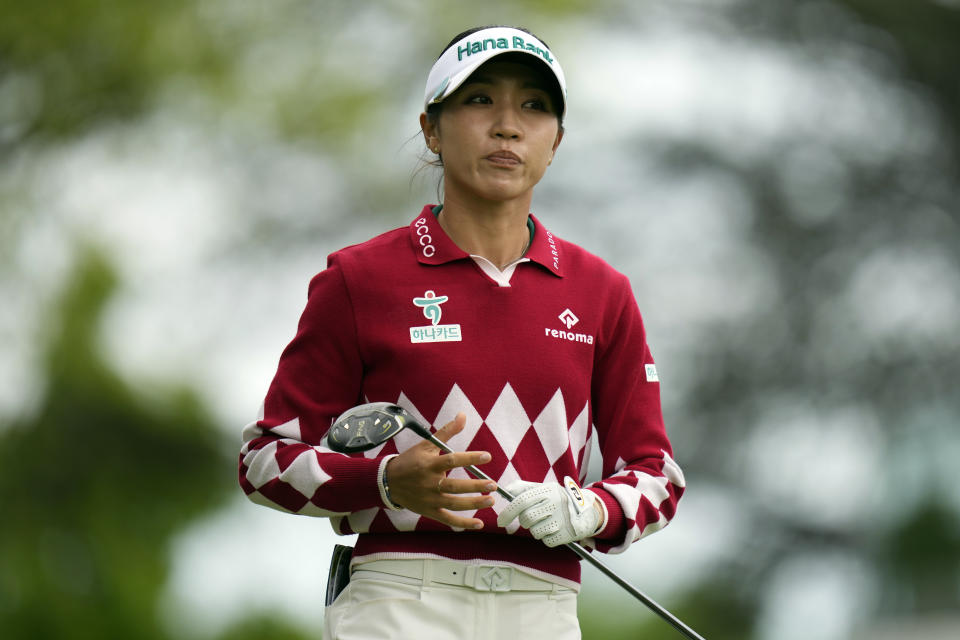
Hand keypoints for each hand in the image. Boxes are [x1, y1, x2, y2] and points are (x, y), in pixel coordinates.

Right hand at [385, 412, 496, 529]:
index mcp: (429, 465)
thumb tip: (463, 415)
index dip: (469, 458)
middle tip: (493, 484)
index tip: (487, 456)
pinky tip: (479, 524)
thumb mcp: (426, 444)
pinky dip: (463, 524)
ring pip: (454, 504)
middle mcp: (430, 483)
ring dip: (473, 504)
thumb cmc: (411, 461)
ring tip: (491, 500)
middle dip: (474, 486)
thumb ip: (447, 431)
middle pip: (454, 486)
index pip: (451, 460)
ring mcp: (430, 500)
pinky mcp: (430, 511)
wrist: (388, 482)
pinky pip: (448, 519)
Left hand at [496, 477, 600, 546]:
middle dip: (525, 521)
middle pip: (527, 519)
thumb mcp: (543, 488)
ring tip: (546, 522)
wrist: (587, 510)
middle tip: (532, 518)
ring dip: (536, 530)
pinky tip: (555, 529)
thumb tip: (504, 491)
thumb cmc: (558, 498)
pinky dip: (547, 538)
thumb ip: (522, 487)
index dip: (508, 512)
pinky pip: (547, 541)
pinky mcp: (567, 534)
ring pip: (535, 532)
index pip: (522, 501)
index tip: (501, 522)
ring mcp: (562, 519)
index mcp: (548, 490)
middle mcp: (556, 503)